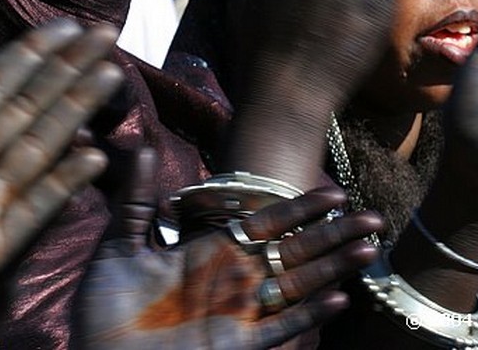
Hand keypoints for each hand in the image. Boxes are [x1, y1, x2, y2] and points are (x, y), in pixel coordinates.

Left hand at [0, 20, 119, 340]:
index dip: (26, 56)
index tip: (61, 25)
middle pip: (26, 106)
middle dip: (65, 70)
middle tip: (102, 33)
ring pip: (39, 145)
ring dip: (73, 110)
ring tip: (107, 74)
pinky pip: (34, 207)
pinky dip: (63, 182)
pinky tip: (92, 155)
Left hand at [74, 150, 381, 349]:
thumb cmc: (104, 304)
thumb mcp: (119, 243)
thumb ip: (136, 199)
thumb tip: (145, 147)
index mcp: (208, 251)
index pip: (264, 223)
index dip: (298, 208)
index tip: (335, 191)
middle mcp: (231, 279)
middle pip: (293, 251)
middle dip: (332, 235)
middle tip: (373, 217)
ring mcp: (236, 313)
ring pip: (295, 286)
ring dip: (332, 269)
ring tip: (367, 250)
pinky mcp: (234, 346)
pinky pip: (279, 329)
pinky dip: (307, 315)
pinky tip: (337, 300)